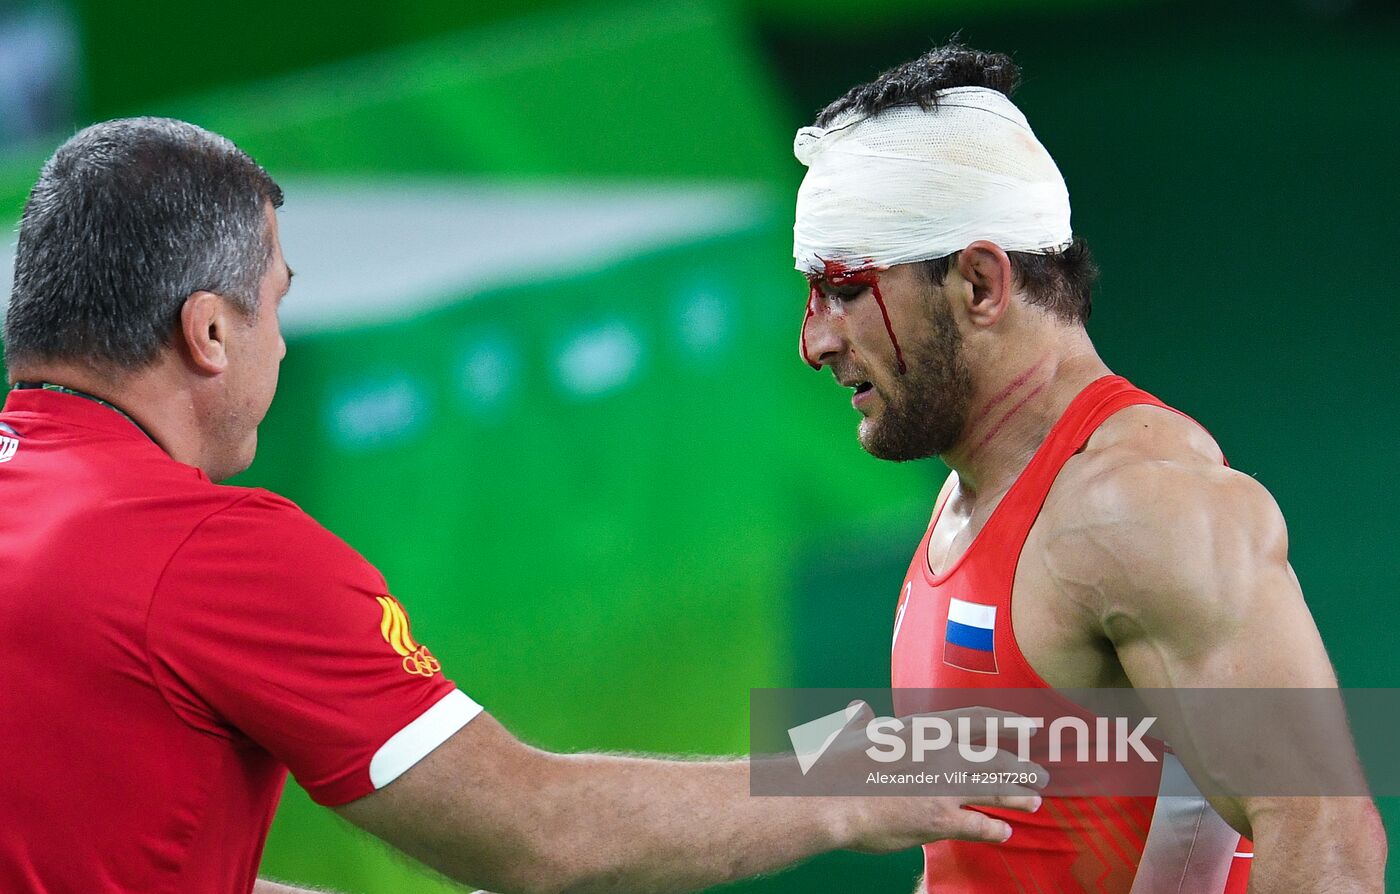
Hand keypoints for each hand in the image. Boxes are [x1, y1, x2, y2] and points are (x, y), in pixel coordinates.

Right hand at [820, 702, 1045, 851]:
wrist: (826, 799)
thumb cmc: (835, 764)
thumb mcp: (852, 733)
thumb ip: (862, 722)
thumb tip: (857, 709)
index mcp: (924, 729)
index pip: (979, 720)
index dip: (1009, 723)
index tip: (1033, 726)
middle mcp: (942, 754)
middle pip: (997, 759)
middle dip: (1023, 768)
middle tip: (1042, 775)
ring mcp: (943, 787)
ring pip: (996, 791)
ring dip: (1019, 797)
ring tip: (1036, 801)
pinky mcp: (939, 820)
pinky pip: (979, 825)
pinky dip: (995, 829)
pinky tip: (1005, 833)